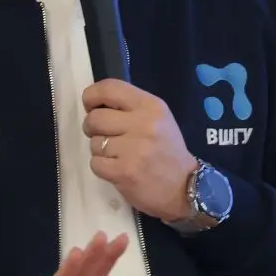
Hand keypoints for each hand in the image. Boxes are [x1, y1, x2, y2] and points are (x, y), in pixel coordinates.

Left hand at [83, 80, 197, 221]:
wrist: (185, 188)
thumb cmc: (168, 151)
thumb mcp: (159, 119)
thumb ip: (130, 108)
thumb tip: (95, 105)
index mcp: (151, 106)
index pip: (110, 88)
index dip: (92, 96)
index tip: (91, 106)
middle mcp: (143, 124)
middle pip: (95, 118)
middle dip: (92, 128)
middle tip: (104, 136)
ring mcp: (133, 149)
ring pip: (94, 143)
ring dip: (100, 151)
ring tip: (118, 156)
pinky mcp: (124, 172)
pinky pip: (95, 163)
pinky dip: (102, 167)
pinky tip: (117, 169)